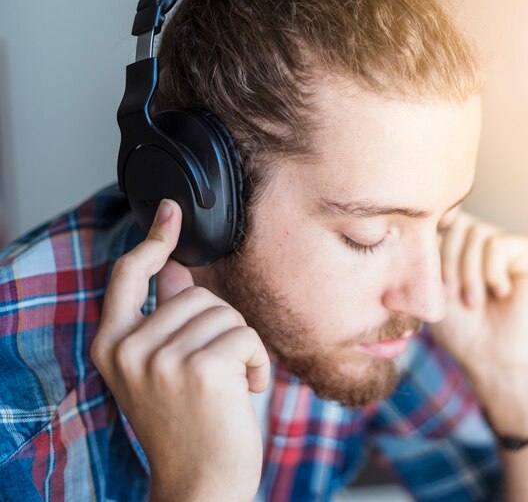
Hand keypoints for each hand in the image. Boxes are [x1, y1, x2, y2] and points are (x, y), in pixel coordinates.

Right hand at [91, 199, 269, 501]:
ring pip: (225, 314)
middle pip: (195, 294)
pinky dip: (257, 362)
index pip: (126, 276)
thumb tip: (173, 269)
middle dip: (219, 327)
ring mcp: (161, 359)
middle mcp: (128, 349)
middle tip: (213, 372)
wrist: (200, 483)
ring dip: (239, 347)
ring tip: (227, 385)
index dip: (151, 240)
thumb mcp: (161, 369)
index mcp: (111, 346)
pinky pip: (246, 336)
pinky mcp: (201, 369)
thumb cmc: (187, 425)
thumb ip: (164, 317)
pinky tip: (244, 391)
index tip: (170, 212)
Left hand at [430, 210, 527, 435]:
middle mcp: (482, 238)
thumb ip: (423, 253)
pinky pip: (500, 244)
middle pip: (457, 223)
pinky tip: (501, 293)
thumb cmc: (460, 327)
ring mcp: (508, 243)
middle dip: (448, 262)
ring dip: (469, 273)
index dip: (431, 248)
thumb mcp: (429, 287)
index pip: (438, 220)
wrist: (491, 357)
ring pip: (477, 233)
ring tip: (474, 301)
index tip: (433, 282)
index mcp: (457, 243)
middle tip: (452, 295)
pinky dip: (492, 272)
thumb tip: (413, 224)